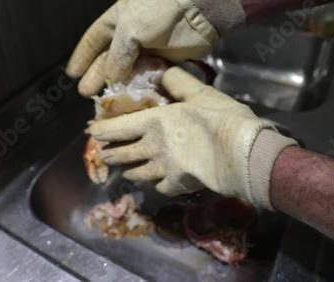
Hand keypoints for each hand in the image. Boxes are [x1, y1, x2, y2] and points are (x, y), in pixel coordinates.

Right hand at [65, 0, 221, 96]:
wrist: (198, 11)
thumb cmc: (159, 11)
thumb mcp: (129, 29)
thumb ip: (117, 54)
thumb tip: (112, 77)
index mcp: (119, 18)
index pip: (95, 38)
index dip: (83, 55)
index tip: (73, 73)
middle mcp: (131, 33)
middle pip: (110, 57)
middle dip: (98, 75)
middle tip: (87, 93)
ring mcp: (149, 47)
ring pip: (129, 69)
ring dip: (117, 85)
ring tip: (106, 101)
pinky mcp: (165, 60)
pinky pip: (148, 76)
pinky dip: (139, 87)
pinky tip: (129, 99)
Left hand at [87, 67, 296, 209]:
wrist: (240, 153)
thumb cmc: (221, 118)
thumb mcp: (200, 93)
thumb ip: (178, 83)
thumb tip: (162, 73)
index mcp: (154, 122)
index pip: (119, 127)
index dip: (103, 130)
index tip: (93, 132)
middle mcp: (152, 147)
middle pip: (123, 154)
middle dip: (111, 154)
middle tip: (104, 155)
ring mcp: (163, 169)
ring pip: (137, 173)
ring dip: (128, 171)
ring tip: (124, 171)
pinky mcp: (177, 186)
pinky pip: (159, 187)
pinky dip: (156, 185)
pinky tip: (157, 184)